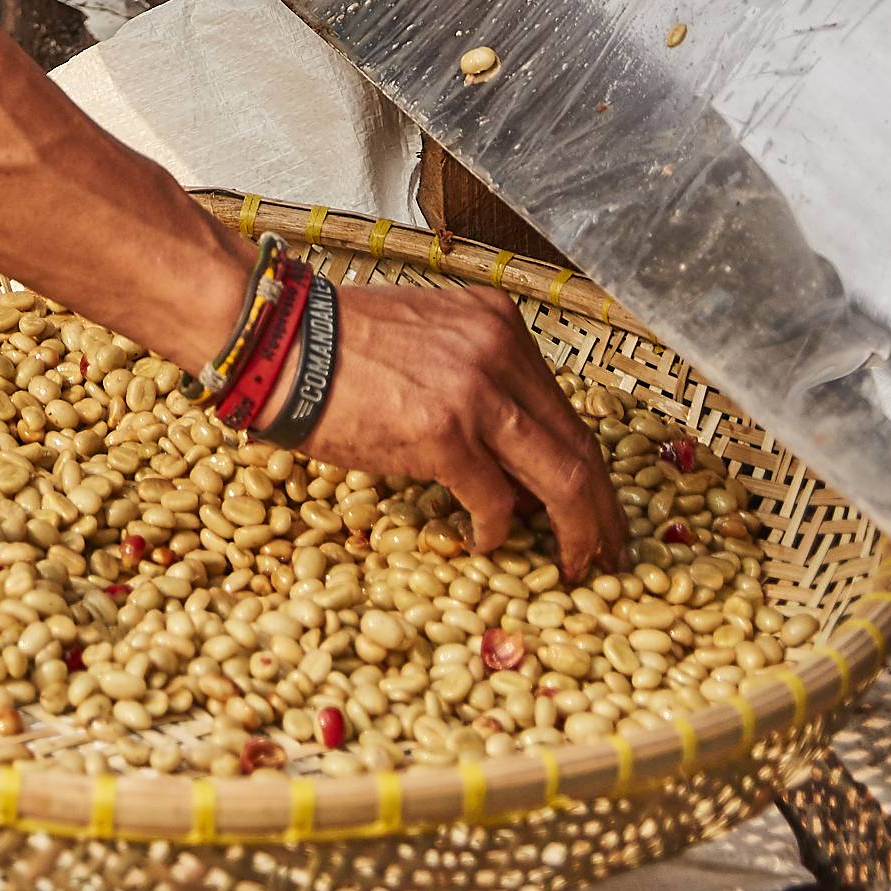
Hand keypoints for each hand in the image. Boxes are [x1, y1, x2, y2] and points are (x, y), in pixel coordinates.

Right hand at [306, 275, 623, 581]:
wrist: (281, 340)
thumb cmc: (340, 349)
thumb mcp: (431, 343)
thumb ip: (481, 385)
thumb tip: (514, 468)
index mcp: (500, 324)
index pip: (566, 410)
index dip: (590, 469)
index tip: (602, 508)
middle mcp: (500, 350)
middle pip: (579, 446)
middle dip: (602, 511)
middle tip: (610, 555)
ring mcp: (476, 391)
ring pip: (560, 479)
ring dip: (575, 532)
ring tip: (573, 566)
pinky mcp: (444, 432)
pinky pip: (494, 501)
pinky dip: (496, 531)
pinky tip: (485, 543)